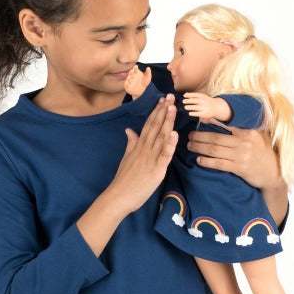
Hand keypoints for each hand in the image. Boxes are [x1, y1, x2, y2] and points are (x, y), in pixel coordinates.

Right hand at [109, 93, 177, 212]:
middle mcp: (145, 149)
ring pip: (160, 137)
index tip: (162, 100)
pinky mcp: (156, 170)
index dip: (156, 112)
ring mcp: (150, 158)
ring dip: (167, 122)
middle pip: (155, 127)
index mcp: (138, 146)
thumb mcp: (126, 158)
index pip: (149, 125)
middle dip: (163, 111)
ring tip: (173, 108)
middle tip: (171, 97)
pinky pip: (164, 155)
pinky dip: (169, 144)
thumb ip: (131, 143)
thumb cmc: (124, 180)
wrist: (119, 196)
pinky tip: (174, 134)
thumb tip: (130, 130)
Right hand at [124, 65, 150, 98]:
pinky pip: (126, 84)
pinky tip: (129, 83)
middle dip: (131, 72)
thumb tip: (148, 67)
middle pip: (131, 72)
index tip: (136, 66)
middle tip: (133, 71)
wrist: (141, 91)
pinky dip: (127, 83)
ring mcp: (129, 81)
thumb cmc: (144, 83)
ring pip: (128, 78)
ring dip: (129, 78)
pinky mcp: (127, 86)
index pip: (135, 69)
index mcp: (136, 72)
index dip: (135, 67)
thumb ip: (148, 73)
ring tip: (130, 78)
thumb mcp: (148, 78)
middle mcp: (132, 76)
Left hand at [181, 91, 229, 120]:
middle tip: (183, 101)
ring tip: (185, 107)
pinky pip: (197, 114)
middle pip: (194, 101)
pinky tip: (189, 113)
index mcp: (202, 96)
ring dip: (189, 107)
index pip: (195, 95)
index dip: (189, 95)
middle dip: (188, 101)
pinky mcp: (204, 114)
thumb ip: (194, 95)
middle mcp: (203, 101)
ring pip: (195, 107)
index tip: (184, 96)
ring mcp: (204, 108)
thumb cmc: (206, 101)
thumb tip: (185, 94)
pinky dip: (193, 113)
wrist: (216, 107)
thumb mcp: (202, 96)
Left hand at [187, 120, 281, 189]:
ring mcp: (241, 156)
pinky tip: (199, 160)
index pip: (226, 124)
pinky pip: (219, 164)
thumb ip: (245, 128)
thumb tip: (227, 119)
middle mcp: (244, 142)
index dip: (211, 121)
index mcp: (248, 132)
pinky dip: (207, 162)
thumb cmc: (264, 153)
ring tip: (190, 146)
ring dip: (200, 147)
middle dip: (200, 136)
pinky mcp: (239, 168)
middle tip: (189, 135)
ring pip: (215, 150)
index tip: (199, 119)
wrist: (273, 173)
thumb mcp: (259, 136)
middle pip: (216, 138)